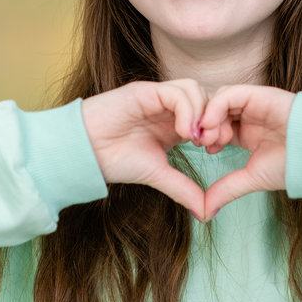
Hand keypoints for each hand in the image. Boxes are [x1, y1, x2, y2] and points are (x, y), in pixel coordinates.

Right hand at [81, 80, 209, 219]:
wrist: (84, 153)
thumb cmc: (115, 161)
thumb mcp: (158, 175)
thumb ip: (183, 188)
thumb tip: (206, 213)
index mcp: (173, 123)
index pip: (208, 115)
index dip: (217, 128)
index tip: (214, 150)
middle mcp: (167, 107)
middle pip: (206, 97)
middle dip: (215, 119)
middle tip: (210, 144)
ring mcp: (156, 96)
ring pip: (194, 89)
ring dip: (202, 113)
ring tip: (195, 139)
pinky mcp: (144, 91)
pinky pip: (176, 92)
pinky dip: (187, 111)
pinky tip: (183, 133)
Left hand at [199, 85, 294, 218]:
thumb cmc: (294, 165)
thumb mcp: (253, 178)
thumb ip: (227, 188)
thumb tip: (204, 211)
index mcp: (247, 132)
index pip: (217, 127)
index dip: (207, 137)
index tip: (206, 152)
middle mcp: (249, 115)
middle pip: (215, 111)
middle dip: (204, 127)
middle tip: (202, 143)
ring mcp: (254, 103)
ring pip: (219, 100)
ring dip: (209, 118)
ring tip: (210, 138)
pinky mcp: (259, 94)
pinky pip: (230, 94)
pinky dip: (216, 108)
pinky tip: (213, 126)